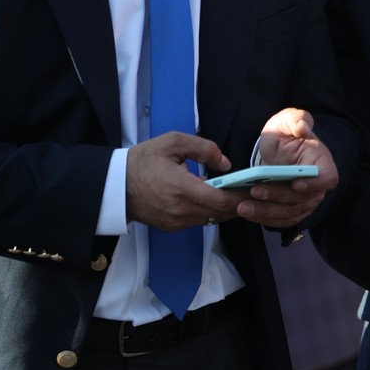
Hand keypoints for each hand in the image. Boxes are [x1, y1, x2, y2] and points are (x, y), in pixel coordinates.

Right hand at [126, 132, 241, 229]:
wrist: (115, 185)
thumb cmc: (144, 160)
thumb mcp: (173, 142)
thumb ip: (204, 149)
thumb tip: (226, 164)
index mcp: (181, 188)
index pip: (220, 200)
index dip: (240, 196)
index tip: (254, 187)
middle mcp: (180, 210)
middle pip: (221, 213)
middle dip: (239, 203)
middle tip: (252, 190)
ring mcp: (176, 222)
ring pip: (212, 219)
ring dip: (226, 208)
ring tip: (236, 193)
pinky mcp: (172, 227)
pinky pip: (200, 221)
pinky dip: (211, 212)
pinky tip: (214, 198)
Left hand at [240, 107, 340, 228]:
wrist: (278, 150)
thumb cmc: (286, 134)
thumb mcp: (288, 120)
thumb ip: (297, 120)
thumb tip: (303, 128)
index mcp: (321, 162)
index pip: (328, 178)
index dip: (315, 183)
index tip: (296, 183)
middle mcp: (317, 186)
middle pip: (302, 198)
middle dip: (277, 196)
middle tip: (254, 191)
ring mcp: (306, 201)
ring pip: (289, 212)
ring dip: (266, 211)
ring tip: (243, 206)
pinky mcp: (292, 211)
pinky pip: (281, 220)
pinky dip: (264, 219)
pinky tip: (248, 213)